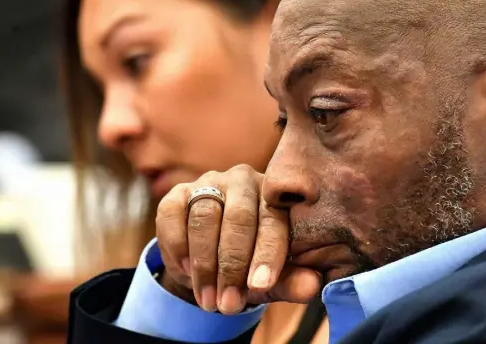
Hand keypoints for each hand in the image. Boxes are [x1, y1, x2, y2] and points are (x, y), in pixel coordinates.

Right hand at [155, 164, 320, 313]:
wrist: (214, 259)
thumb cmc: (254, 262)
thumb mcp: (275, 277)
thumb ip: (293, 280)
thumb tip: (313, 286)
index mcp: (276, 196)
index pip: (273, 221)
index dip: (266, 255)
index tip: (259, 287)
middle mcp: (245, 181)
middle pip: (239, 217)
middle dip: (232, 266)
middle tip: (228, 304)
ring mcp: (209, 183)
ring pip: (205, 217)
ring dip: (204, 263)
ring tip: (208, 300)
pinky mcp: (178, 192)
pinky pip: (173, 214)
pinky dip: (177, 245)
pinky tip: (185, 270)